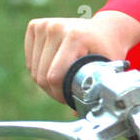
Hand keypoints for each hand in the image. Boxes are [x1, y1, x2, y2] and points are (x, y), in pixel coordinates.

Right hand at [24, 12, 139, 104]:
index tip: (71, 97)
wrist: (106, 29)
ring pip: (33, 69)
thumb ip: (95, 91)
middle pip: (41, 74)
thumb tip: (77, 114)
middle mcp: (56, 27)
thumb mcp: (109, 69)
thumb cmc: (108, 50)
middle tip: (67, 92)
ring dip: (46, 82)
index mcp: (75, 37)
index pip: (54, 76)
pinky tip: (54, 67)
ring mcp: (45, 25)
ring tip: (63, 80)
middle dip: (53, 90)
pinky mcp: (36, 26)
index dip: (60, 94)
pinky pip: (30, 60)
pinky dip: (39, 69)